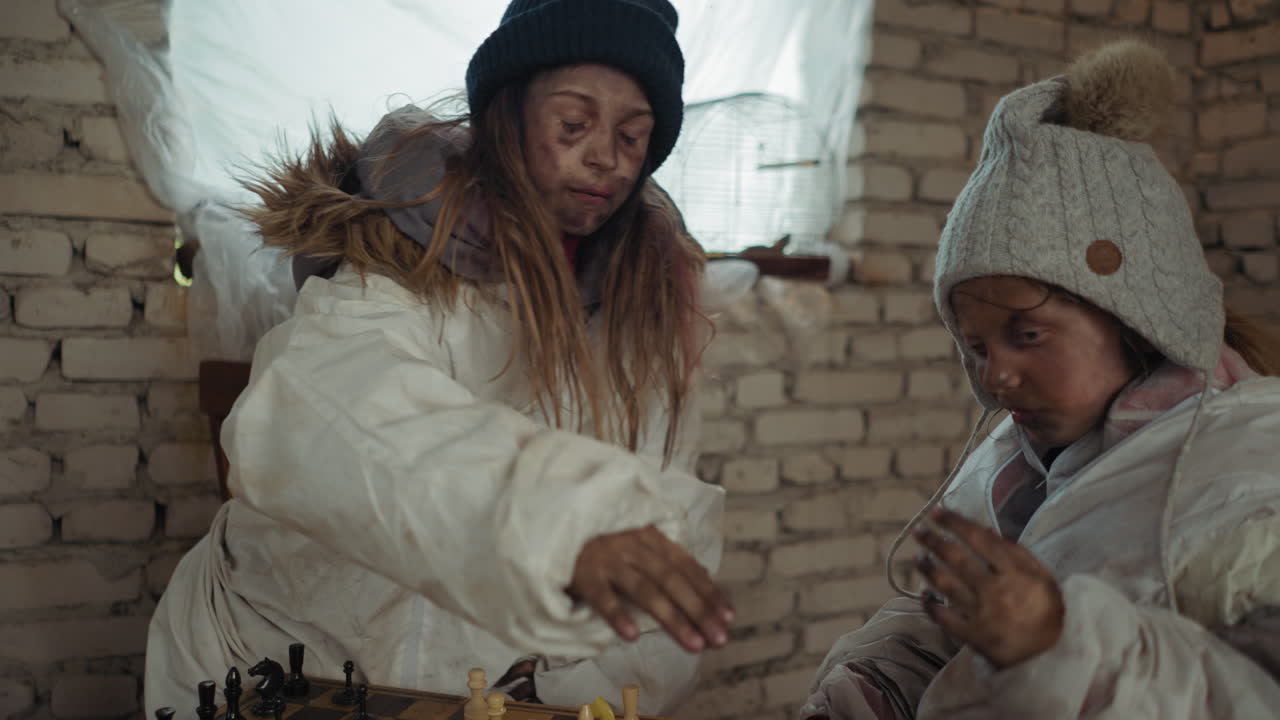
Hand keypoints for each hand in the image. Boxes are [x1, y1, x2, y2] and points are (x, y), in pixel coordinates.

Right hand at [567, 525, 734, 651]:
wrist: (552, 525)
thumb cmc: (598, 540)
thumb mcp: (634, 541)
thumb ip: (662, 560)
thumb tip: (702, 584)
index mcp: (649, 537)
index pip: (686, 566)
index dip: (709, 591)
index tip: (729, 616)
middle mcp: (632, 546)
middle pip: (672, 580)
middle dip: (699, 610)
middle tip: (719, 638)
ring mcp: (607, 559)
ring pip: (645, 590)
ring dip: (672, 618)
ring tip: (693, 644)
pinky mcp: (583, 574)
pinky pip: (603, 596)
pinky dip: (618, 614)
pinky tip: (633, 635)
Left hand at [913, 509, 1063, 668]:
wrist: (1053, 656)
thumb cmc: (1047, 611)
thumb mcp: (1042, 576)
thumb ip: (1016, 553)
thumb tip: (985, 530)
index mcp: (1015, 573)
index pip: (979, 540)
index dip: (955, 523)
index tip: (936, 512)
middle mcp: (995, 590)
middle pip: (957, 560)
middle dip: (934, 541)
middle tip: (919, 531)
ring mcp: (982, 614)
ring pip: (946, 585)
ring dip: (928, 570)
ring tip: (919, 559)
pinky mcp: (973, 636)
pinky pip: (944, 618)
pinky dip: (930, 605)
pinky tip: (924, 594)